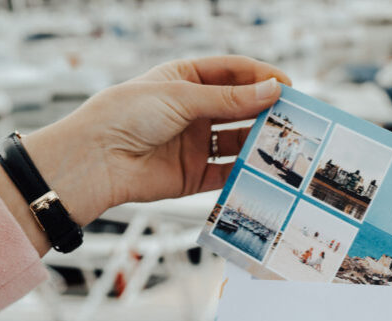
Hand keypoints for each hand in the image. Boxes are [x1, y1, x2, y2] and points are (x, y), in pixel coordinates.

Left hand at [0, 56, 289, 252]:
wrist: (96, 159)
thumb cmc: (128, 114)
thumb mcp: (182, 97)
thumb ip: (230, 99)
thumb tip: (274, 91)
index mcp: (185, 80)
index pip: (232, 73)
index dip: (260, 77)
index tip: (288, 85)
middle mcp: (192, 111)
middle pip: (239, 107)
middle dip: (266, 110)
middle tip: (295, 117)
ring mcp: (194, 143)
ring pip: (237, 140)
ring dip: (259, 141)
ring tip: (284, 144)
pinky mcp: (193, 175)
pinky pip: (226, 172)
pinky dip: (245, 172)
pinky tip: (264, 170)